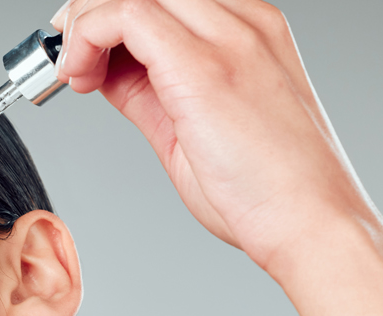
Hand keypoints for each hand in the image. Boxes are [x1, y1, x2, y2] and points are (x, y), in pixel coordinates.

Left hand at [51, 0, 374, 272]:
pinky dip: (86, 38)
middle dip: (91, 13)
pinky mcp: (204, 65)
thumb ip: (149, 88)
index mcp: (249, 30)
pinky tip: (79, 77)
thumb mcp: (192, 124)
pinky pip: (125, 14)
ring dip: (84, 25)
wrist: (314, 226)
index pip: (162, 0)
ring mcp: (229, 36)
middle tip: (68, 58)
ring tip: (74, 73)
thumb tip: (104, 70)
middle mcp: (244, 21)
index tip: (81, 54)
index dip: (109, 18)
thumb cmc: (267, 192)